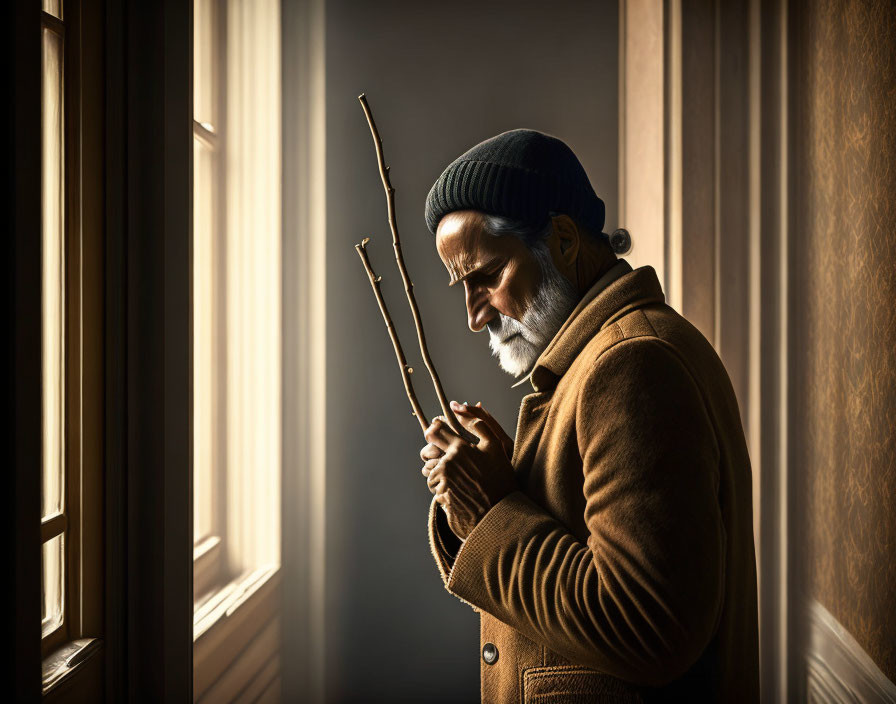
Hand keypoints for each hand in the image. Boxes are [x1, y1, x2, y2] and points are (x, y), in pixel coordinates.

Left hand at [419, 403, 516, 539]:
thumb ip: (477, 422)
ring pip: (430, 471)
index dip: (435, 429)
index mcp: (460, 448)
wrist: (500, 512)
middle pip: (427, 452)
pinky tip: (457, 490)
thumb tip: (457, 405)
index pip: (436, 430)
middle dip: (431, 452)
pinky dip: (441, 487)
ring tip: (458, 478)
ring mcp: (443, 482)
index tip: (438, 431)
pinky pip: (434, 487)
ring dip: (438, 472)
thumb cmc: (500, 477)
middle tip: (444, 456)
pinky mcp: (441, 497)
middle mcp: (448, 464)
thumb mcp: (495, 445)